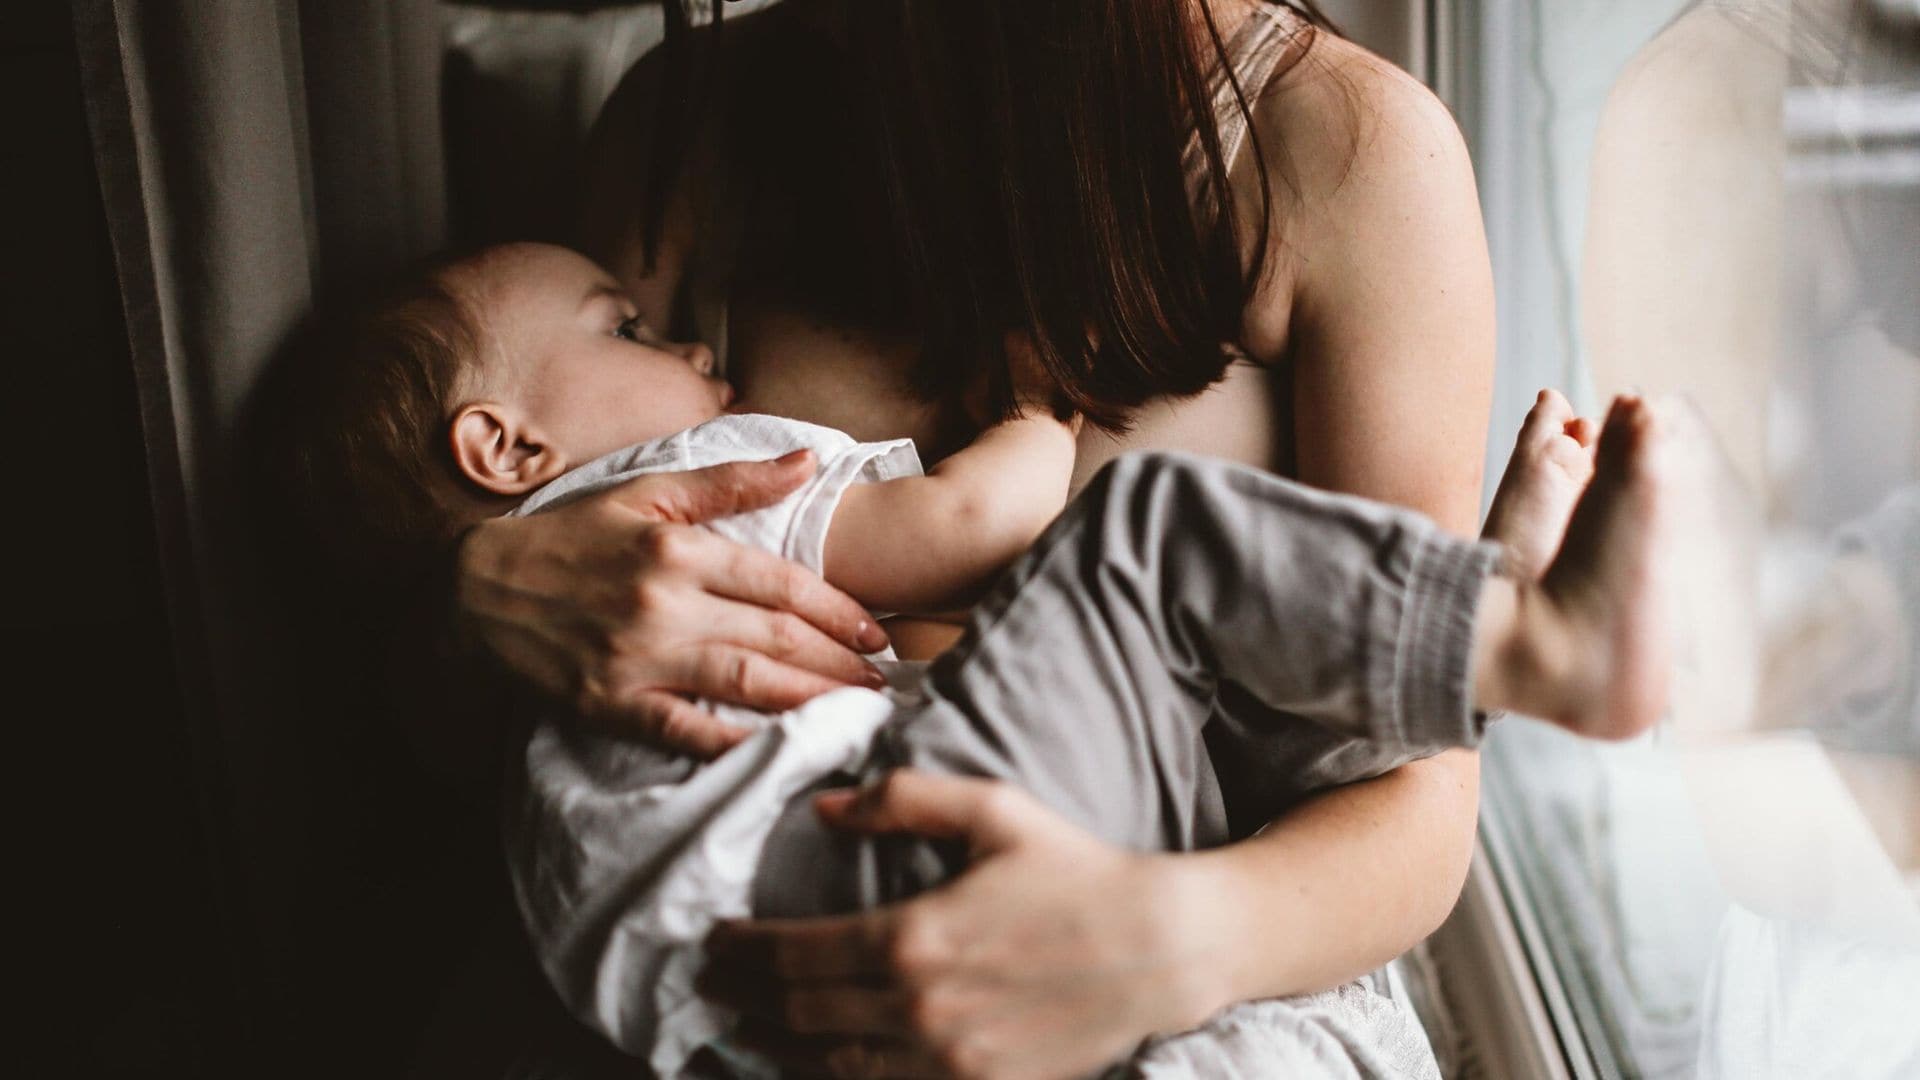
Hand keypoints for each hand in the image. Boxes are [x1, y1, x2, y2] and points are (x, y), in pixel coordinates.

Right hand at [453, 450, 890, 757]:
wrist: (475, 591)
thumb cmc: (571, 538)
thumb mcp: (647, 493)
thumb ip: (731, 482)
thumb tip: (809, 462)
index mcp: (679, 549)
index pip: (781, 583)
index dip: (839, 611)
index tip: (878, 634)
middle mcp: (665, 603)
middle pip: (775, 635)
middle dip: (840, 663)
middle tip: (888, 685)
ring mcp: (638, 658)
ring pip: (744, 682)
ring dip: (811, 701)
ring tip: (860, 715)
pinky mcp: (611, 705)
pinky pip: (685, 731)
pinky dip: (735, 744)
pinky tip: (781, 752)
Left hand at [701, 771, 1231, 1078]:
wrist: (1160, 949)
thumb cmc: (1077, 872)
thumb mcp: (993, 812)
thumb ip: (901, 802)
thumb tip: (824, 810)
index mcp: (910, 937)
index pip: (794, 955)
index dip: (743, 950)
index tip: (715, 941)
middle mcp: (916, 1008)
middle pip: (800, 1014)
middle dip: (746, 998)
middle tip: (714, 984)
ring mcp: (947, 1060)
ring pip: (833, 1064)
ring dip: (780, 1046)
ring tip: (751, 1026)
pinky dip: (840, 1074)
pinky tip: (824, 1059)